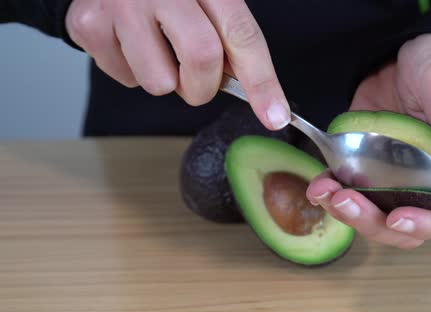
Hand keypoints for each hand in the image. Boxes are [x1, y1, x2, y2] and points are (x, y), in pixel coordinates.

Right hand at [65, 0, 290, 129]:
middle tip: (196, 80)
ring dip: (164, 80)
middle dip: (203, 87)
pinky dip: (132, 72)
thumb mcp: (206, 3)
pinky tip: (128, 43)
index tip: (275, 117)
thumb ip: (229, 41)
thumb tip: (259, 96)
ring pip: (159, 83)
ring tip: (154, 49)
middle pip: (202, 59)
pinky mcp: (89, 25)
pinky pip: (125, 79)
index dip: (262, 82)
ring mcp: (122, 5)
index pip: (241, 35)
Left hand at [307, 34, 430, 248]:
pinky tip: (317, 183)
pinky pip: (346, 192)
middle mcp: (423, 184)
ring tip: (322, 190)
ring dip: (344, 213)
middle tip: (344, 201)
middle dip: (371, 222)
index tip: (398, 218)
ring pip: (370, 216)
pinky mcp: (362, 168)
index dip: (428, 226)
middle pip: (402, 227)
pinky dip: (329, 193)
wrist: (402, 56)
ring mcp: (390, 179)